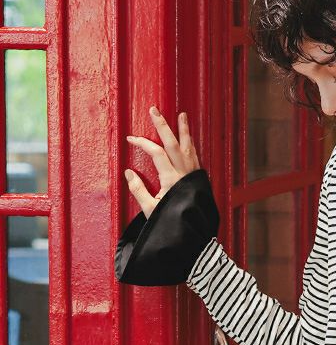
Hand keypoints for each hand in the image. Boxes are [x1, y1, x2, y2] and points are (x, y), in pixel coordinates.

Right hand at [124, 105, 200, 219]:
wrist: (193, 234)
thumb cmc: (170, 223)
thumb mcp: (150, 210)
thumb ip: (138, 190)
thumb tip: (128, 172)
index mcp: (171, 179)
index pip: (156, 153)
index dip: (143, 143)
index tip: (131, 139)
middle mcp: (183, 174)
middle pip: (173, 143)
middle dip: (162, 125)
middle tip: (154, 110)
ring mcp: (193, 175)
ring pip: (188, 147)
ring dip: (184, 130)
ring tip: (182, 115)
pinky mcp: (199, 179)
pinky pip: (195, 157)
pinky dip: (191, 145)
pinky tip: (189, 139)